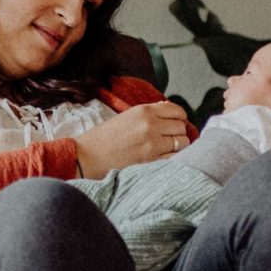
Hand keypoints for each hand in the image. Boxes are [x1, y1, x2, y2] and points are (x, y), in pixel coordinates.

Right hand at [72, 101, 193, 178]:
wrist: (88, 157)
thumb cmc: (103, 138)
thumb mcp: (126, 117)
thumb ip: (148, 113)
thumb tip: (168, 109)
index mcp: (144, 111)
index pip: (177, 111)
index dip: (180, 117)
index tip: (177, 122)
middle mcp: (151, 125)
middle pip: (181, 127)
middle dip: (179, 132)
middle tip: (171, 137)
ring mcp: (152, 144)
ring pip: (182, 143)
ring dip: (178, 146)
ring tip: (168, 148)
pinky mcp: (151, 161)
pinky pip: (175, 157)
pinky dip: (174, 158)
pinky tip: (165, 158)